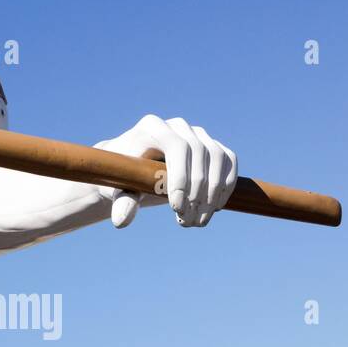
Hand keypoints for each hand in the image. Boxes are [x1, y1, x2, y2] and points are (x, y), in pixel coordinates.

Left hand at [94, 114, 237, 228]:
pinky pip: (229, 161)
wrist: (133, 170)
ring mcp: (198, 133)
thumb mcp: (118, 189)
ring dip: (213, 192)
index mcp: (152, 126)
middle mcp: (178, 125)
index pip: (176, 146)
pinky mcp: (212, 146)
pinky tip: (213, 208)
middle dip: (197, 191)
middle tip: (188, 220)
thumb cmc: (122, 177)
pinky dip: (226, 185)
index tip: (176, 207)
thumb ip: (121, 202)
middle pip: (200, 152)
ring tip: (198, 220)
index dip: (181, 176)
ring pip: (218, 157)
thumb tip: (122, 220)